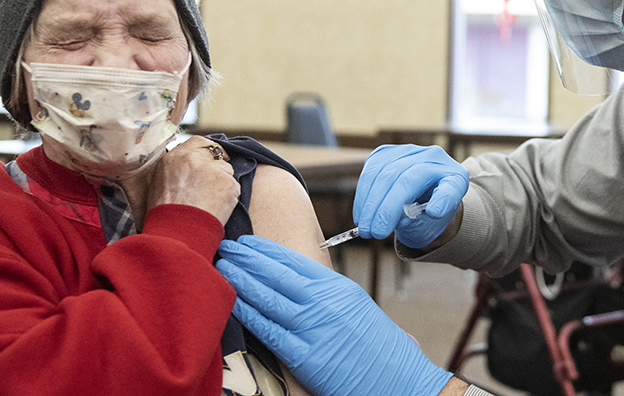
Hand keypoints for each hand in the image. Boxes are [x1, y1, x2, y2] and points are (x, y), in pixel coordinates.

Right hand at [145, 137, 239, 223]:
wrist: (176, 234)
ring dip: (223, 183)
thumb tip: (187, 167)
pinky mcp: (228, 182)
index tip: (212, 160)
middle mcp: (193, 159)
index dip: (207, 151)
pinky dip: (229, 197)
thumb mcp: (158, 185)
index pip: (198, 142)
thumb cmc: (165, 216)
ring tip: (210, 203)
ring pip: (226, 171)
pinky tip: (217, 209)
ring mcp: (212, 169)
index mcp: (173, 158)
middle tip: (215, 183)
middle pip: (215, 154)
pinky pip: (234, 186)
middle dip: (217, 167)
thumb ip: (175, 169)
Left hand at [215, 236, 452, 395]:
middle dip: (249, 259)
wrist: (401, 380)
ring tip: (222, 267)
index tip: (248, 242)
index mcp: (339, 288)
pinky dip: (250, 314)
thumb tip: (300, 288)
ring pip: (269, 298)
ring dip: (242, 280)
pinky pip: (270, 331)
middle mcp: (326, 302)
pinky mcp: (306, 356)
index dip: (267, 250)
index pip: (295, 261)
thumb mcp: (357, 310)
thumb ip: (329, 297)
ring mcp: (315, 328)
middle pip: (278, 274)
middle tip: (226, 246)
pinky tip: (233, 303)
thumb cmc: (381, 350)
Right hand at [353, 144, 467, 248]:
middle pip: (407, 180)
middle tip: (376, 233)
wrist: (420, 195)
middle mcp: (435, 159)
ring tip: (365, 229)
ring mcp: (410, 151)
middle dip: (387, 209)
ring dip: (370, 204)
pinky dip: (363, 195)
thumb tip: (401, 217)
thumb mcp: (430, 225)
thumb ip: (418, 222)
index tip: (435, 213)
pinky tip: (361, 215)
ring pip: (383, 174)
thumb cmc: (428, 213)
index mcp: (455, 178)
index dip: (443, 198)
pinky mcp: (388, 152)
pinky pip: (371, 171)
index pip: (451, 187)